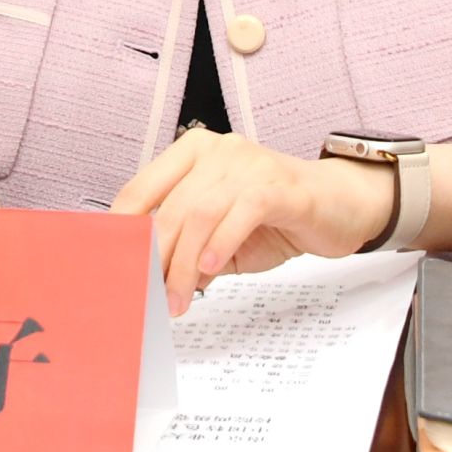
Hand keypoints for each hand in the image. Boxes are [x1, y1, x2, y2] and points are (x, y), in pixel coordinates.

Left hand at [111, 129, 394, 316]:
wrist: (339, 206)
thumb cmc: (274, 220)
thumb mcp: (220, 237)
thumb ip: (187, 250)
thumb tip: (149, 280)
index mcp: (192, 154)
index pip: (141, 190)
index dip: (121, 231)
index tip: (112, 268)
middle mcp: (217, 151)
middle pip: (170, 208)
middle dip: (156, 259)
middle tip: (149, 297)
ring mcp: (248, 163)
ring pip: (200, 214)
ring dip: (186, 265)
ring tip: (180, 300)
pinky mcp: (278, 184)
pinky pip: (240, 212)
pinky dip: (221, 243)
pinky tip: (212, 272)